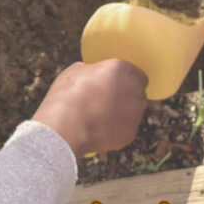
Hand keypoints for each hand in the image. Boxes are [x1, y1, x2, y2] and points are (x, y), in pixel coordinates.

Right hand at [33, 59, 147, 158]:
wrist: (67, 127)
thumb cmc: (69, 95)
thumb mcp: (77, 71)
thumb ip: (94, 71)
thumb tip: (94, 75)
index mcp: (124, 69)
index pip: (136, 73)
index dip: (124, 79)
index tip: (112, 84)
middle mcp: (136, 90)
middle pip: (137, 92)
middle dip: (125, 96)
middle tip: (106, 100)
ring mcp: (136, 113)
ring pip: (133, 111)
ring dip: (122, 112)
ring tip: (99, 116)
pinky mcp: (130, 133)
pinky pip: (126, 129)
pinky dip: (116, 129)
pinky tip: (98, 129)